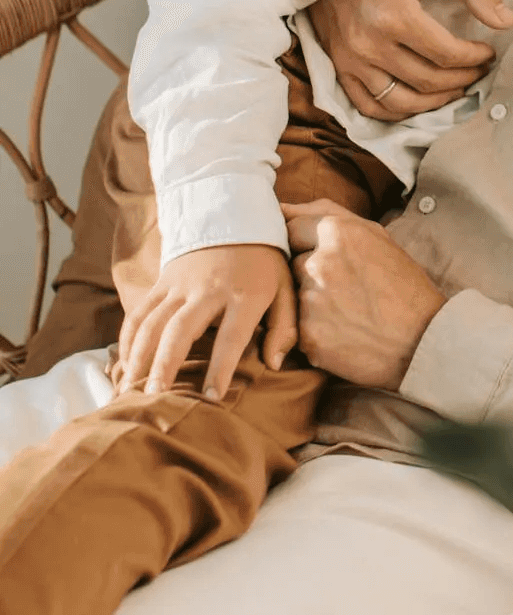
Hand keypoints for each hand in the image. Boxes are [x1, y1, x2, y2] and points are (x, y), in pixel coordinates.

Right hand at [117, 244, 296, 401]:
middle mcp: (208, 289)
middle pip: (181, 329)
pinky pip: (139, 312)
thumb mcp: (286, 288)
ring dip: (138, 357)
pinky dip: (128, 340)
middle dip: (165, 365)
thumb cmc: (264, 263)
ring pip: (152, 322)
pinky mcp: (162, 281)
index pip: (232, 336)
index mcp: (245, 294)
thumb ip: (284, 327)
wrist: (234, 216)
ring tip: (130, 391)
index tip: (211, 398)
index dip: (221, 367)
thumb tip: (274, 365)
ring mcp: (180, 284)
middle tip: (153, 398)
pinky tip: (124, 367)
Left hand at [283, 199, 444, 388]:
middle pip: (292, 264)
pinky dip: (316, 331)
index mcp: (337, 233)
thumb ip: (327, 213)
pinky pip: (300, 328)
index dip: (306, 244)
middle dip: (310, 274)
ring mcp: (310, 302)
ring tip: (346, 312)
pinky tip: (343, 333)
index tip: (325, 259)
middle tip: (343, 289)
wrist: (424, 340)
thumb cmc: (403, 285)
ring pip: (295, 296)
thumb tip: (281, 207)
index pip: (291, 229)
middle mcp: (318, 264)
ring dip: (313, 302)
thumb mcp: (377, 236)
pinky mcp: (308, 337)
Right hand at [307, 0, 512, 121]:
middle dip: (461, 80)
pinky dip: (395, 112)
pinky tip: (416, 102)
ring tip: (454, 89)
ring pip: (399, 102)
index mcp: (393, 15)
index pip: (446, 55)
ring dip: (433, 102)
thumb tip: (506, 21)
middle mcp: (368, 43)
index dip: (475, 59)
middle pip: (426, 81)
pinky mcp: (336, 61)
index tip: (488, 52)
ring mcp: (349, 56)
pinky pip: (366, 105)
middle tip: (478, 70)